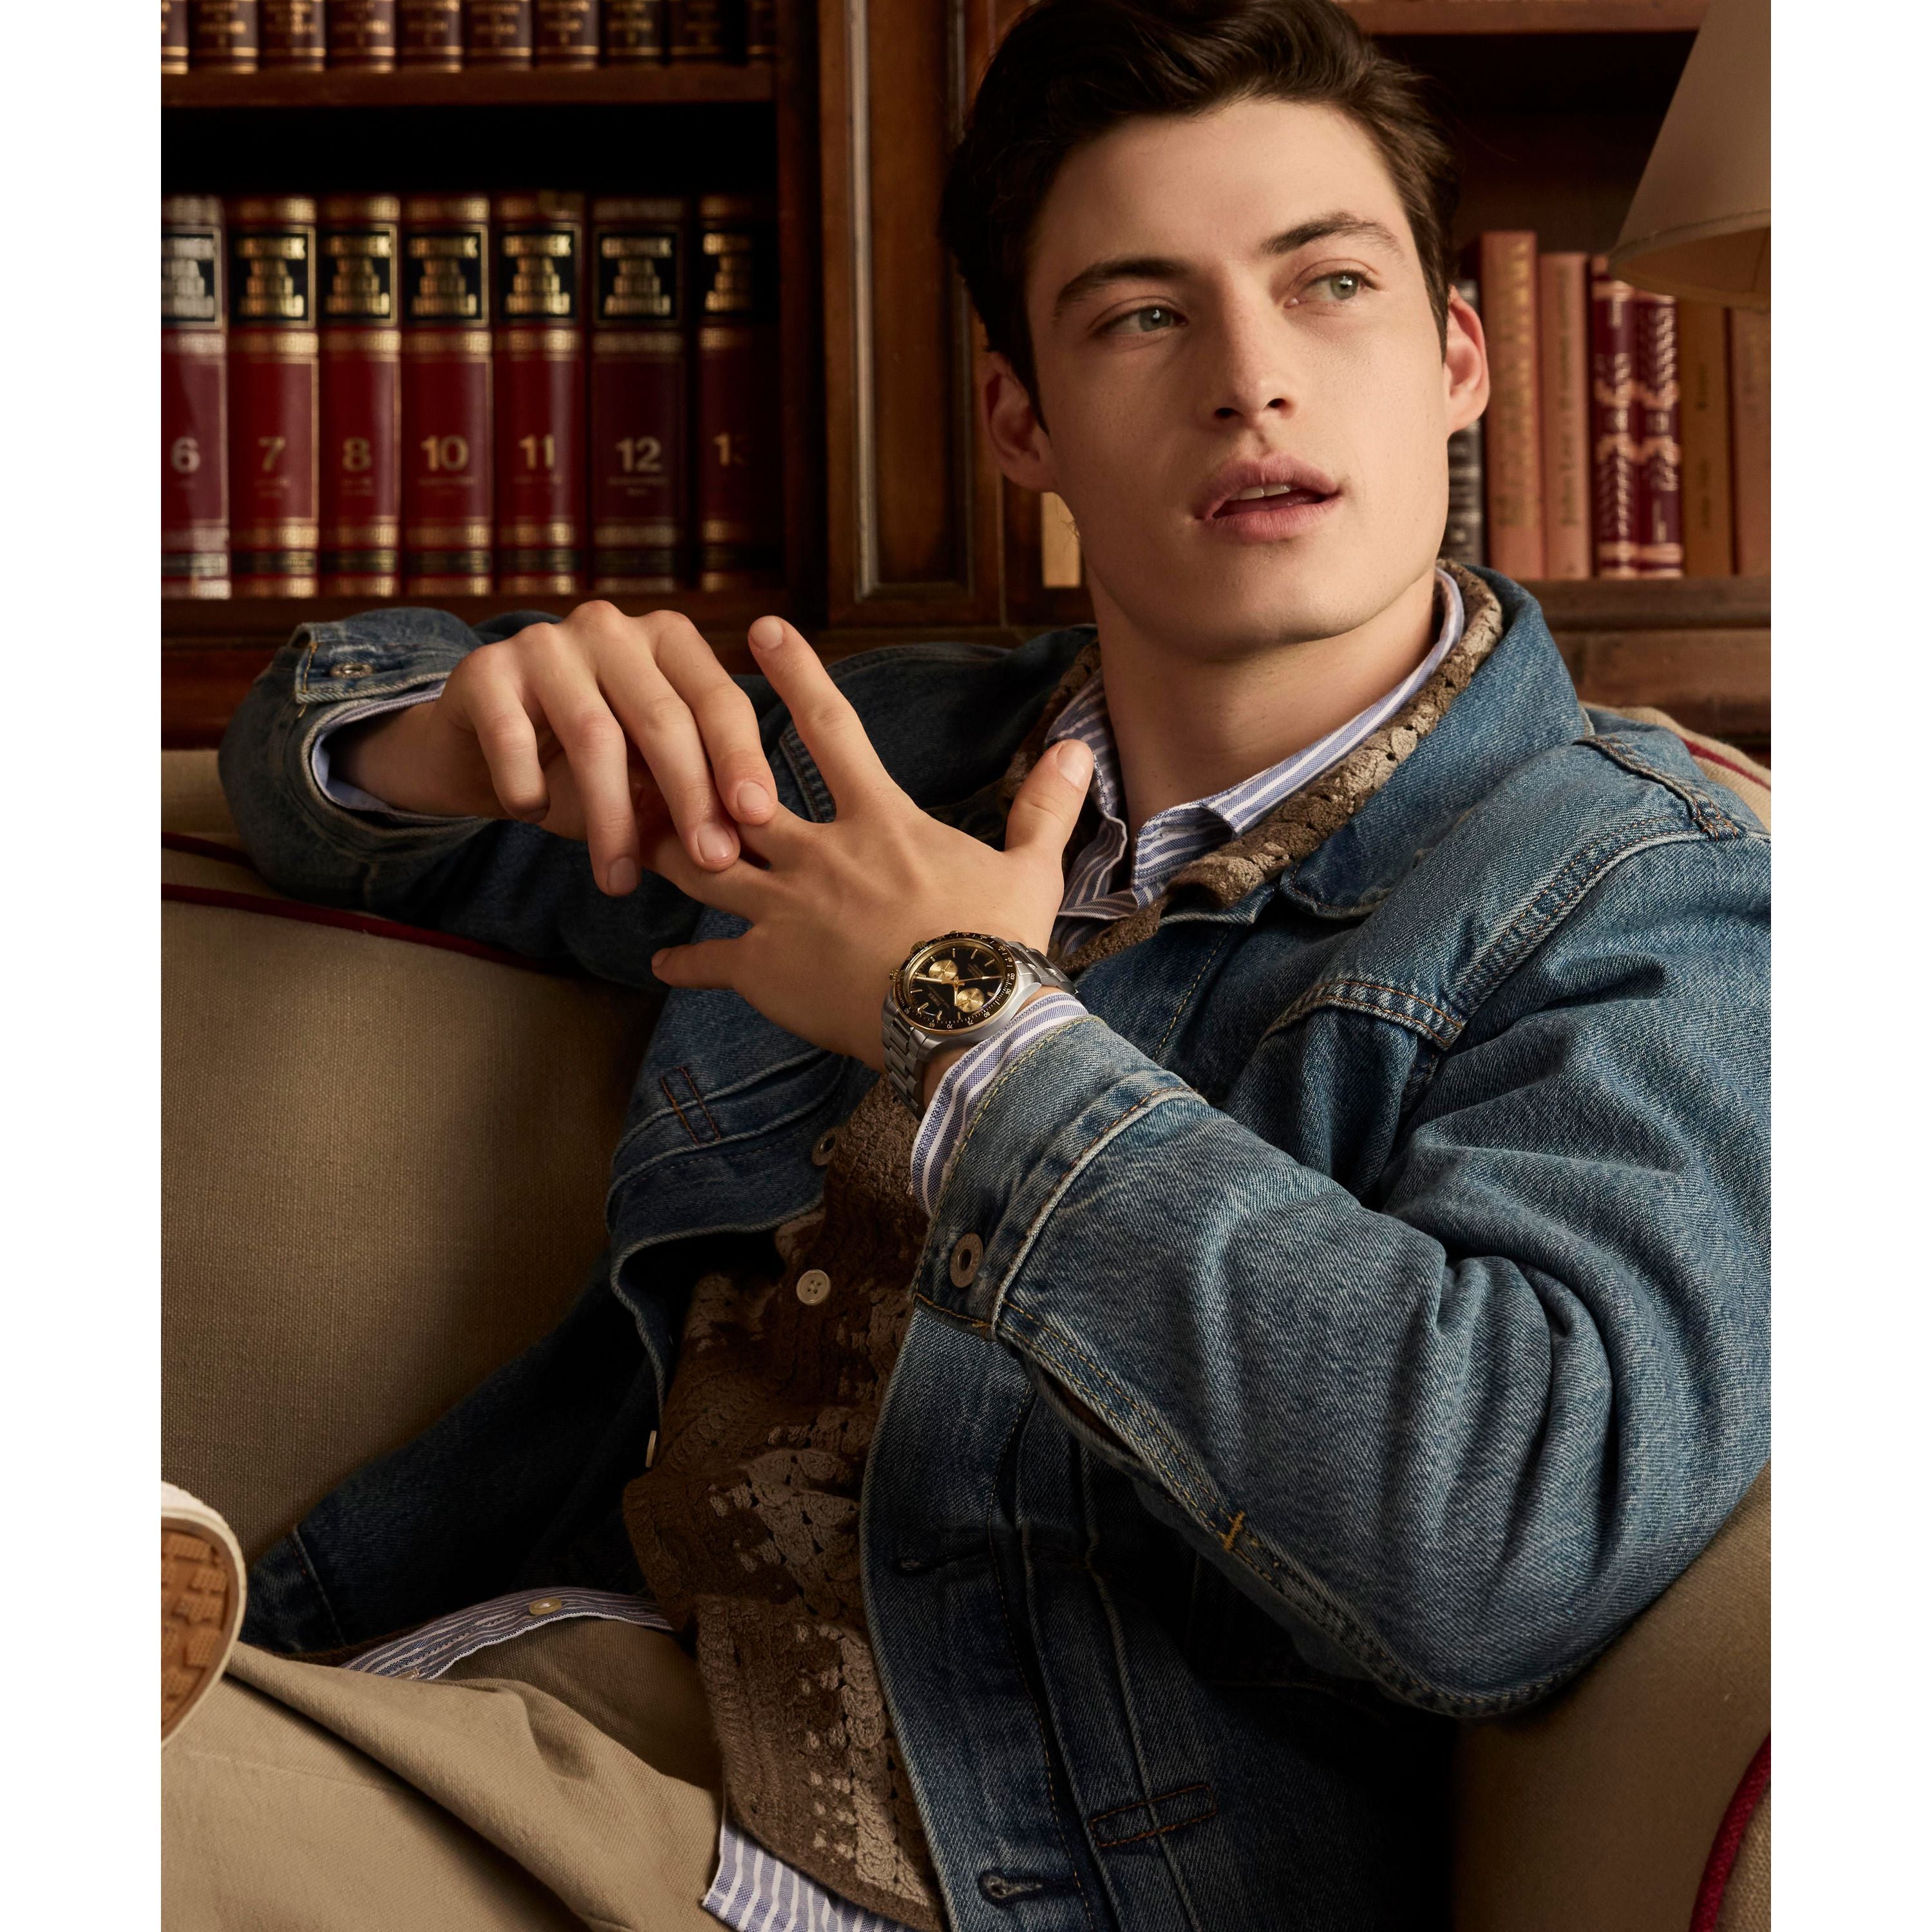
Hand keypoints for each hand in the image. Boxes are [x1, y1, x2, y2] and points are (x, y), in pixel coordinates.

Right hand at [329, 602, 781, 892]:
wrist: (480, 749)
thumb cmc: (585, 764)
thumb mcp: (649, 776)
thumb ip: (693, 796)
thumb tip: (741, 849)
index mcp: (667, 640)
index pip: (717, 700)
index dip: (742, 759)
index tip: (760, 818)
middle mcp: (610, 628)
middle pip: (663, 718)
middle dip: (691, 797)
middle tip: (710, 861)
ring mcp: (545, 642)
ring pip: (594, 736)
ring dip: (612, 819)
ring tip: (620, 880)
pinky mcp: (484, 668)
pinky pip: (514, 738)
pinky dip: (529, 787)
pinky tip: (534, 817)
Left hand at [646, 618, 1093, 1069]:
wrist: (965, 1022)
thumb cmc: (1001, 945)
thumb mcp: (1031, 870)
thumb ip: (1042, 807)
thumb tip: (1078, 750)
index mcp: (880, 821)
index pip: (831, 728)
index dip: (796, 674)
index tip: (760, 630)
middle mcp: (819, 855)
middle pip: (734, 796)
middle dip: (689, 765)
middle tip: (650, 741)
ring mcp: (784, 912)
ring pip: (701, 868)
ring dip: (667, 852)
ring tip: (635, 844)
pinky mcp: (765, 971)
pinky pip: (708, 962)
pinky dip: (682, 965)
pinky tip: (660, 967)